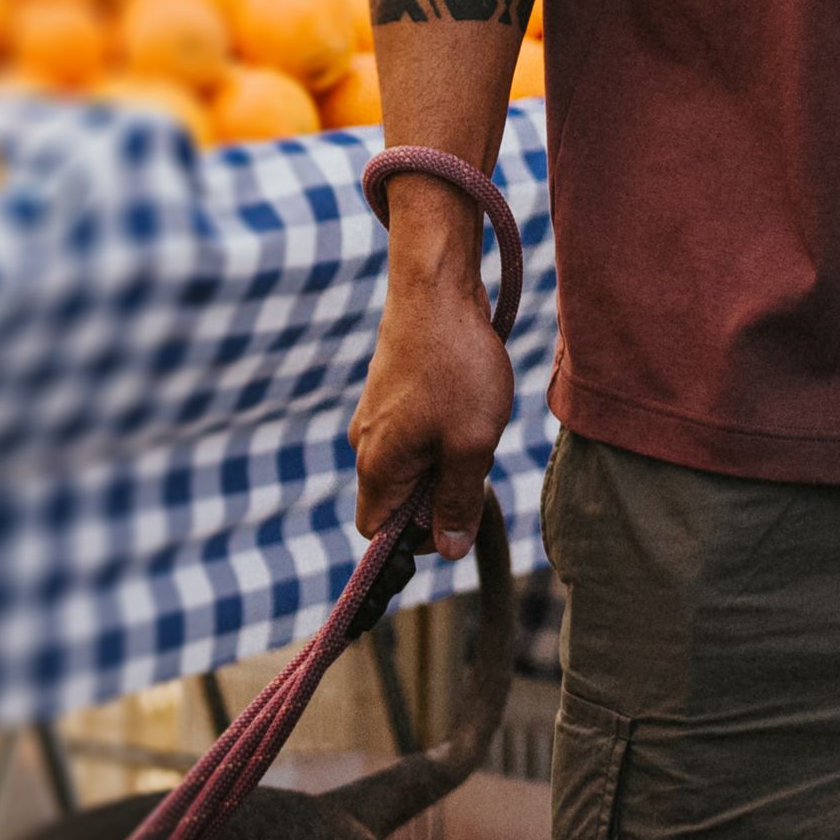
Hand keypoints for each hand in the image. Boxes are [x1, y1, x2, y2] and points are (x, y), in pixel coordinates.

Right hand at [353, 227, 516, 554]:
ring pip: (414, 463)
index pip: (379, 533)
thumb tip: (448, 548)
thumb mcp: (470, 445)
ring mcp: (376, 415)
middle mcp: (365, 444)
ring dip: (448, 457)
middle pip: (400, 498)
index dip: (418, 537)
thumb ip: (458, 502)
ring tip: (473, 421)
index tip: (457, 509)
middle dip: (441, 492)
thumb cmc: (456, 367)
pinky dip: (446, 430)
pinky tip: (470, 400)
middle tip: (473, 455)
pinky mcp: (392, 392)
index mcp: (376, 467)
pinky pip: (418, 433)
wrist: (437, 290)